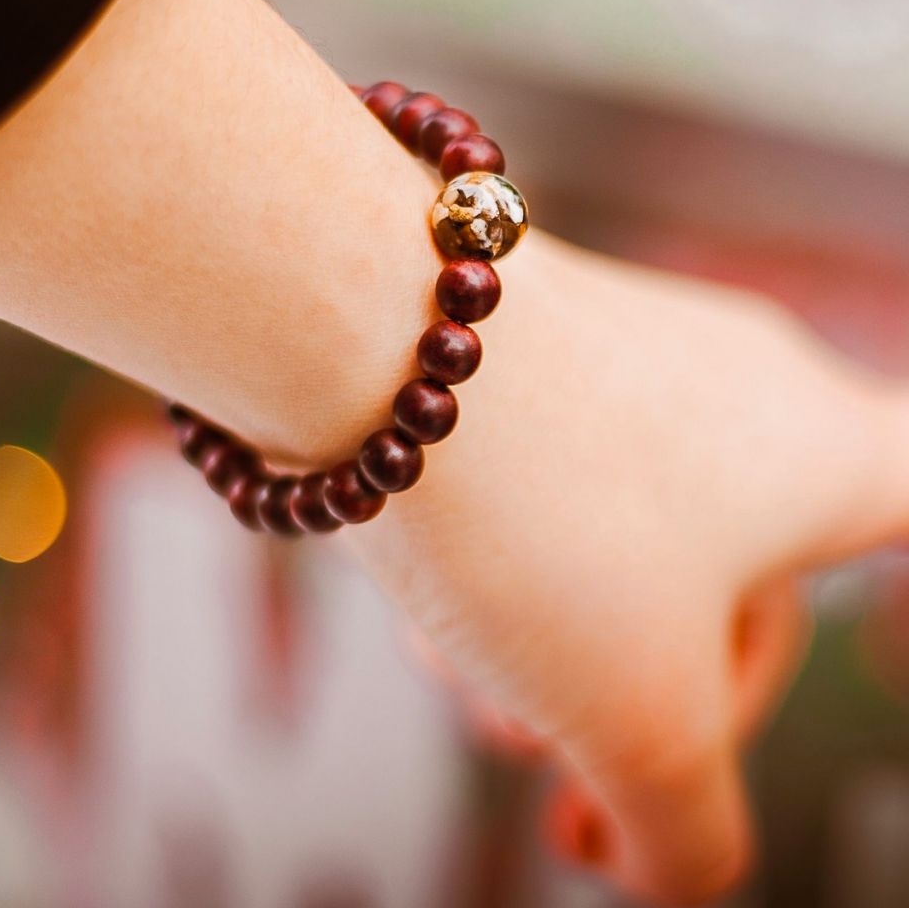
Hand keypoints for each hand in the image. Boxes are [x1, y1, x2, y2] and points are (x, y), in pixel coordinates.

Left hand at [353, 229, 908, 904]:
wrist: (358, 329)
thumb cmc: (535, 509)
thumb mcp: (634, 720)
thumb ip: (685, 828)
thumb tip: (677, 871)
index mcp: (824, 458)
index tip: (781, 653)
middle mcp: (740, 386)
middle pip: (747, 589)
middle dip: (660, 709)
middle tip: (577, 803)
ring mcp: (626, 357)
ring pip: (625, 544)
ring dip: (562, 650)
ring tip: (484, 715)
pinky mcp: (527, 355)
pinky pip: (548, 488)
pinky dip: (510, 570)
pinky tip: (432, 622)